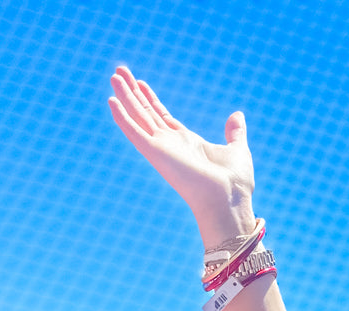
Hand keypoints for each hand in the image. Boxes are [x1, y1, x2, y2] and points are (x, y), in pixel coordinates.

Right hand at [108, 65, 255, 242]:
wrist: (230, 201)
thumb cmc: (235, 184)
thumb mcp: (237, 150)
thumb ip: (234, 132)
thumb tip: (237, 116)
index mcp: (187, 143)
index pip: (163, 117)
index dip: (151, 99)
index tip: (140, 83)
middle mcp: (171, 145)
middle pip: (146, 113)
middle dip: (133, 92)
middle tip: (119, 71)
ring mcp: (162, 149)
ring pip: (138, 118)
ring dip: (125, 97)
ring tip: (113, 76)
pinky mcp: (156, 154)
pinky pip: (135, 133)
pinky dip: (122, 118)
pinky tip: (111, 101)